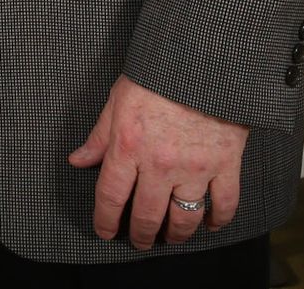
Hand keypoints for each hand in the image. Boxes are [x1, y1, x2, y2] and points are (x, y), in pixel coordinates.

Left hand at [69, 74, 248, 248]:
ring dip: (175, 234)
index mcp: (128, 146)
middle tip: (138, 241)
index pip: (110, 196)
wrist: (202, 61)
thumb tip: (78, 160)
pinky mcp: (226, 164)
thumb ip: (98, 136)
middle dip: (140, 234)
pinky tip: (210, 225)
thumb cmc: (156, 77)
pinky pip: (224, 204)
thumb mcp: (117, 101)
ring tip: (169, 238)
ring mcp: (195, 167)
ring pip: (184, 217)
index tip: (104, 231)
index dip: (104, 220)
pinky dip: (218, 220)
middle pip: (146, 215)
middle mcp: (160, 163)